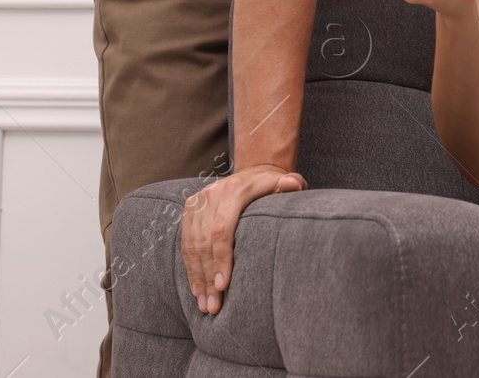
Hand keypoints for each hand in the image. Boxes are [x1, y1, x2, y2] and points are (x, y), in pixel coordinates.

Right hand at [181, 162, 306, 313]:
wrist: (253, 171)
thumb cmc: (273, 185)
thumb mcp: (285, 181)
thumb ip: (291, 184)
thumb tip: (293, 184)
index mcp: (234, 191)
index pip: (222, 230)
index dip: (221, 259)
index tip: (224, 286)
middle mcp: (211, 195)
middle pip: (204, 243)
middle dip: (208, 277)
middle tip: (213, 306)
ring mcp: (198, 202)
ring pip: (192, 246)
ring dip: (197, 278)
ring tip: (204, 305)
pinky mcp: (190, 209)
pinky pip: (185, 243)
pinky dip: (190, 268)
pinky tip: (196, 289)